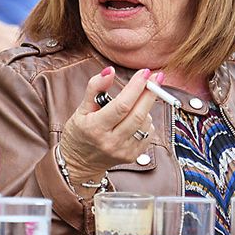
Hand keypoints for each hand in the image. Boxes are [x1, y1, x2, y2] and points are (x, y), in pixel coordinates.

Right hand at [60, 68, 163, 184]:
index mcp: (95, 128)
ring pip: (145, 124)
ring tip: (136, 102)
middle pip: (138, 115)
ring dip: (146, 107)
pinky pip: (148, 134)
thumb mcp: (80, 109)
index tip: (145, 73)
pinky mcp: (132, 156)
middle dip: (150, 93)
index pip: (121, 105)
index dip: (135, 87)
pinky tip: (136, 117)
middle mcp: (111, 142)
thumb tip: (110, 71)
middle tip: (156, 77)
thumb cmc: (79, 133)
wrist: (78, 163)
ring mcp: (123, 151)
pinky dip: (146, 121)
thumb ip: (95, 88)